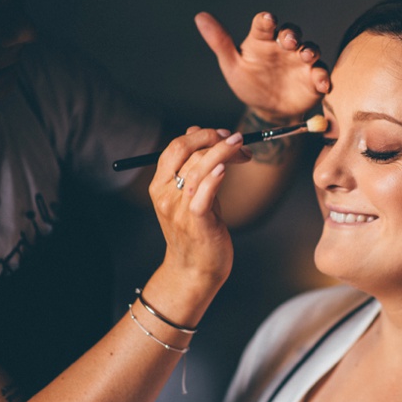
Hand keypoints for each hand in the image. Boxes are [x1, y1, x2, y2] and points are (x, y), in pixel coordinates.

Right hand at [149, 127, 249, 287]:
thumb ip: (191, 165)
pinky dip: (214, 178)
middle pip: (187, 153)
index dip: (201, 135)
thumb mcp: (188, 195)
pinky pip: (204, 194)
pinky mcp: (197, 222)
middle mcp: (166, 195)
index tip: (222, 134)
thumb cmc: (195, 230)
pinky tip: (226, 168)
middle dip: (215, 139)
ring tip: (243, 148)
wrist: (193, 270)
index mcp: (159, 185)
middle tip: (237, 140)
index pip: (175, 147)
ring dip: (223, 152)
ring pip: (198, 168)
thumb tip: (195, 131)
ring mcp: (179, 209)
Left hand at [196, 11, 330, 123]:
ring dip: (310, 51)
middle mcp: (284, 48)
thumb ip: (219, 41)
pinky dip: (323, 77)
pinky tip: (321, 84)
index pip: (264, 25)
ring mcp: (301, 62)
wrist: (266, 109)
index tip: (267, 19)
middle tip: (288, 40)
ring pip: (310, 50)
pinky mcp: (314, 79)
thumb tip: (200, 17)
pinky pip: (322, 74)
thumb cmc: (248, 82)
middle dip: (291, 34)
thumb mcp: (232, 64)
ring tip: (307, 56)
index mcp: (262, 41)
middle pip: (291, 33)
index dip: (266, 21)